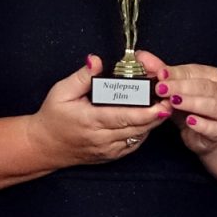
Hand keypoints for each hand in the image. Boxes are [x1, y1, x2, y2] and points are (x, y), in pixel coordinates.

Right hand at [27, 55, 169, 164]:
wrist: (45, 146)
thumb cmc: (53, 116)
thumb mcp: (61, 91)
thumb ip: (82, 76)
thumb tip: (96, 60)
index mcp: (91, 120)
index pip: (124, 117)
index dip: (147, 112)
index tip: (163, 104)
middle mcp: (102, 138)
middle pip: (137, 127)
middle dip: (157, 114)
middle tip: (171, 99)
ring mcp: (108, 150)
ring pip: (138, 136)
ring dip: (153, 122)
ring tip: (164, 105)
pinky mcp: (112, 155)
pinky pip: (134, 144)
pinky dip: (144, 131)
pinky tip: (149, 118)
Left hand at [137, 51, 216, 156]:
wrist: (207, 134)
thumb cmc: (191, 108)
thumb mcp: (176, 89)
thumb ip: (161, 73)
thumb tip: (142, 56)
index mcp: (212, 77)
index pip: (194, 72)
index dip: (176, 73)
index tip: (160, 74)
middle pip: (204, 87)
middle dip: (181, 87)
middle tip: (161, 89)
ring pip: (212, 105)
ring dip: (191, 103)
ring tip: (173, 102)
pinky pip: (213, 127)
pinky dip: (202, 124)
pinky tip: (189, 121)